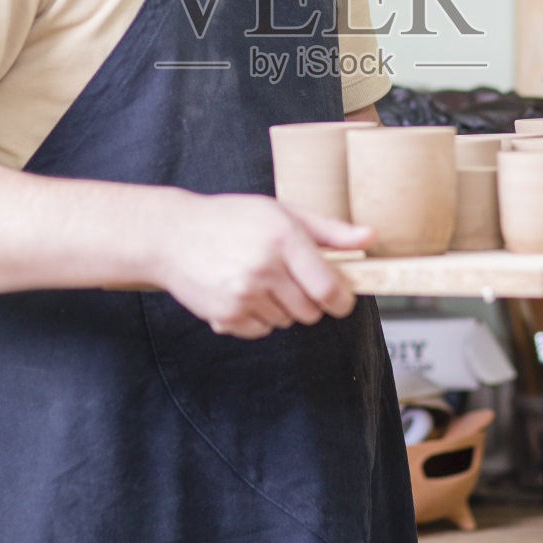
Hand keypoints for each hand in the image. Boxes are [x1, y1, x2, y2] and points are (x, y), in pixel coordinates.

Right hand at [162, 194, 368, 338]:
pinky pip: (262, 331)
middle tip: (287, 277)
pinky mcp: (226, 316)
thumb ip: (329, 230)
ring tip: (257, 279)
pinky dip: (257, 318)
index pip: (330, 288)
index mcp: (284, 238)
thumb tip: (371, 237)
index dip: (341, 299)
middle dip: (307, 299)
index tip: (339, 297)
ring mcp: (244, 295)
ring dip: (280, 307)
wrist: (171, 235)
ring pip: (287, 322)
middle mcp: (264, 268)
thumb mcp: (282, 212)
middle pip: (311, 311)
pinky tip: (240, 292)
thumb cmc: (230, 218)